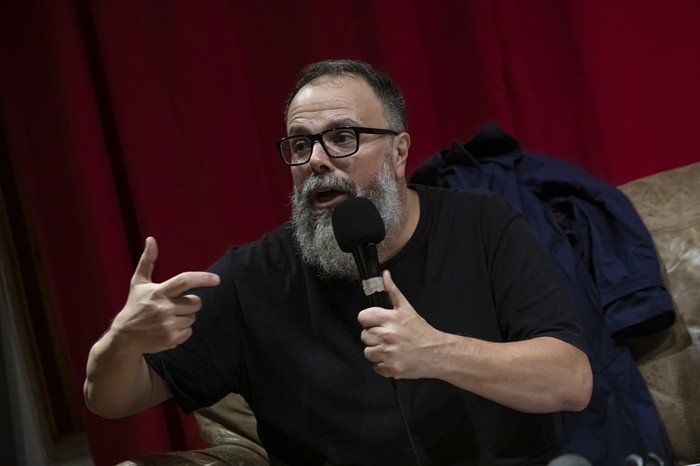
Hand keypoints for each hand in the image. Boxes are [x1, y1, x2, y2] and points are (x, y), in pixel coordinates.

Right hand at [109, 237, 219, 353]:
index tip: (217, 279)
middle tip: (175, 305)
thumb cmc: (135, 306)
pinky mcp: (171, 339)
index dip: (202, 278)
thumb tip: (151, 239)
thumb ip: (147, 261)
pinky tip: (168, 329)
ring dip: (185, 317)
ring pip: (193, 317)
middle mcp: (164, 308)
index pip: (184, 281)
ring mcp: (168, 325)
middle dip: (190, 303)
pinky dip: (182, 330)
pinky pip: (189, 331)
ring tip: (168, 318)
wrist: (125, 337)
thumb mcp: (139, 283)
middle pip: (195, 302)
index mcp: (158, 292)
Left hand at [357, 270, 442, 378]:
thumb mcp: (407, 309)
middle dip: (374, 337)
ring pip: (368, 352)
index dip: (369, 321)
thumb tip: (384, 274)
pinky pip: (375, 367)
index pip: (363, 317)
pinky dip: (383, 365)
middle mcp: (388, 335)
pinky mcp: (391, 369)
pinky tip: (394, 358)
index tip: (377, 324)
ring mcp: (389, 353)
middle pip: (364, 336)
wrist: (438, 353)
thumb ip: (392, 291)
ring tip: (390, 348)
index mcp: (390, 319)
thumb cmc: (421, 331)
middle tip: (388, 337)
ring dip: (377, 352)